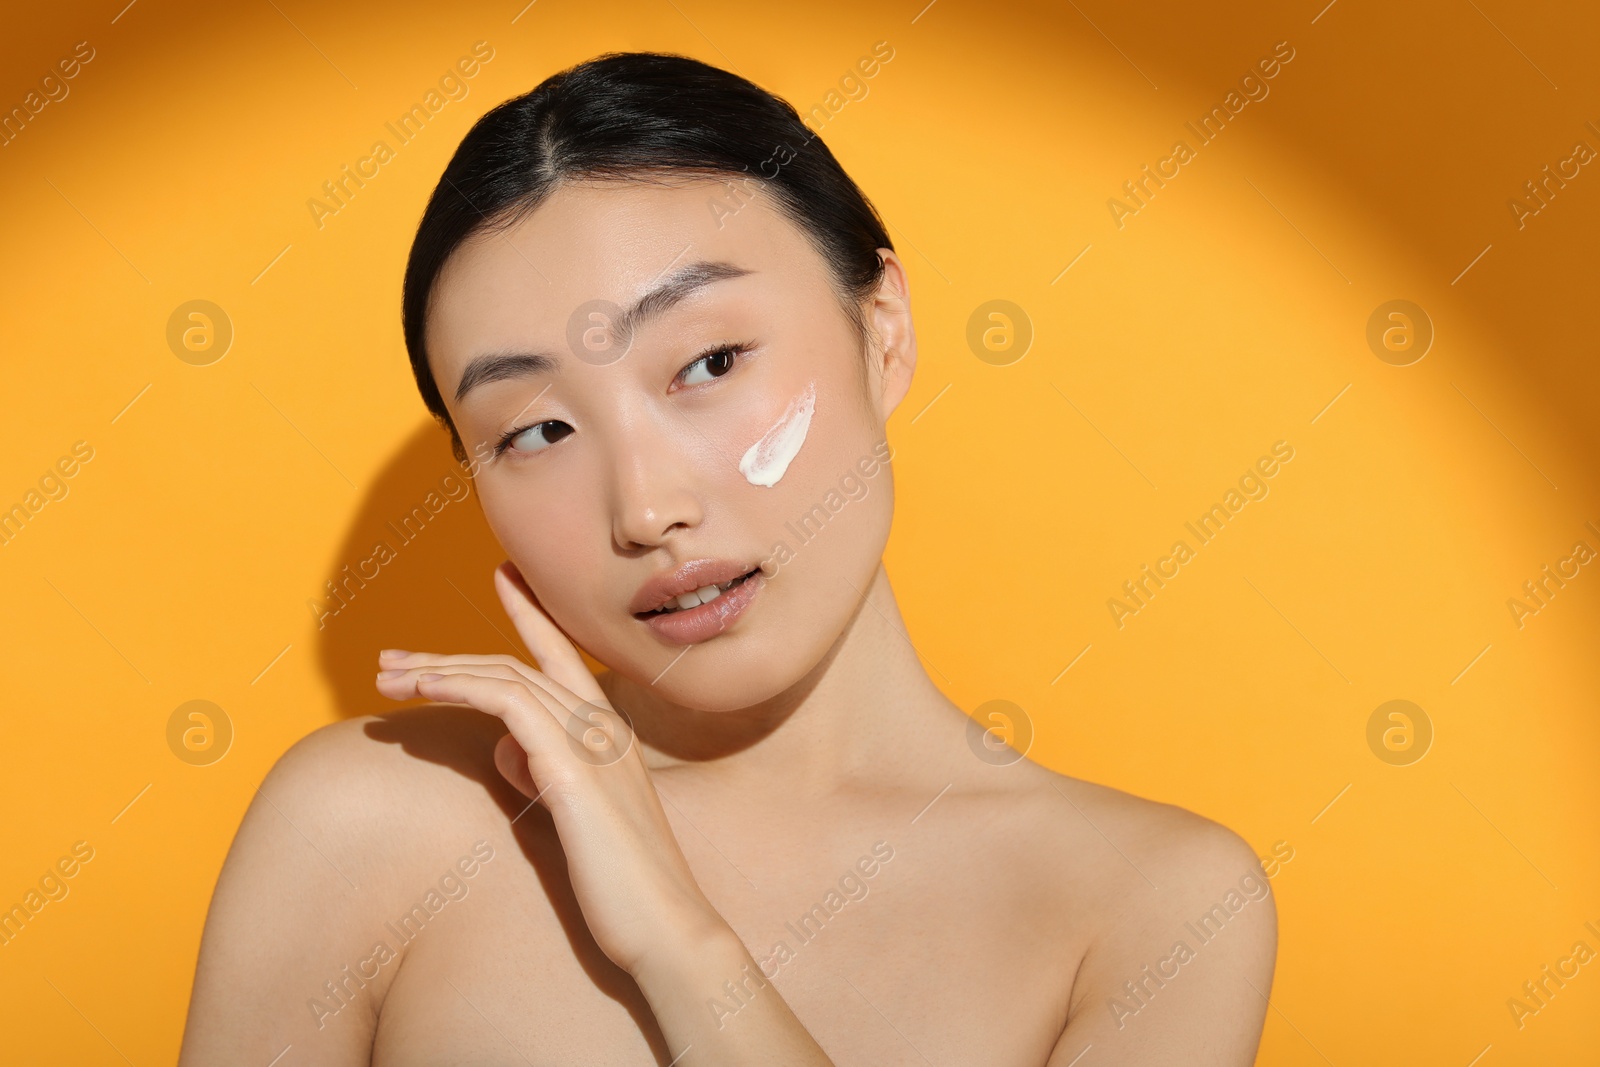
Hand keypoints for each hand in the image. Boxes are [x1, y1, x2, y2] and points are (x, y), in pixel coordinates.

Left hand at [373, 561, 727, 976]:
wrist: (666, 927)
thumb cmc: (622, 884)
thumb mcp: (577, 819)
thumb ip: (545, 775)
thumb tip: (507, 748)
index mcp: (610, 734)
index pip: (565, 657)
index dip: (531, 613)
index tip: (503, 575)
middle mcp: (604, 727)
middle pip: (517, 665)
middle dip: (448, 656)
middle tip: (390, 658)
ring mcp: (591, 744)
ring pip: (508, 678)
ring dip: (439, 671)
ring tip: (388, 677)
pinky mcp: (573, 771)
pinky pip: (510, 706)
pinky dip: (464, 688)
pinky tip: (426, 691)